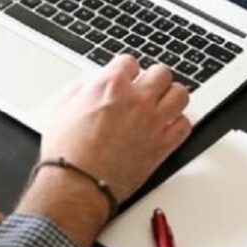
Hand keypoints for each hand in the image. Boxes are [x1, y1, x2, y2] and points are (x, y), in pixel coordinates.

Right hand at [43, 55, 189, 201]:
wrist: (77, 185)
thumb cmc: (66, 153)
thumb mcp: (62, 109)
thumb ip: (82, 91)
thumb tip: (91, 86)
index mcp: (110, 85)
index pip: (130, 61)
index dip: (127, 70)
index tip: (127, 78)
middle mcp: (136, 100)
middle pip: (161, 72)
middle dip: (153, 79)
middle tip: (146, 89)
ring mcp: (153, 122)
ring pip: (180, 94)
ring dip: (171, 97)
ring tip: (162, 104)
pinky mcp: (162, 146)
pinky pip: (184, 125)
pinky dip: (178, 124)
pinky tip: (167, 127)